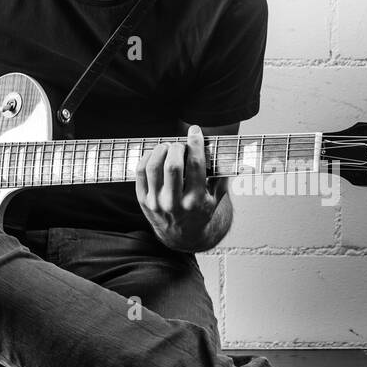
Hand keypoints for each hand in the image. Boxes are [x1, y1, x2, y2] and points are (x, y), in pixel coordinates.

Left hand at [135, 124, 223, 250]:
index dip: (195, 144)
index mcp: (196, 201)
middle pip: (172, 166)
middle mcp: (175, 203)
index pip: (195, 166)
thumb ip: (221, 175)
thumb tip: (226, 150)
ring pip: (154, 167)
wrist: (181, 235)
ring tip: (168, 147)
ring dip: (161, 150)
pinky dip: (147, 157)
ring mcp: (157, 202)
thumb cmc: (201, 211)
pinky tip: (156, 154)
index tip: (195, 131)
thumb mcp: (216, 197)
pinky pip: (140, 172)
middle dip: (177, 147)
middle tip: (180, 145)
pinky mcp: (143, 200)